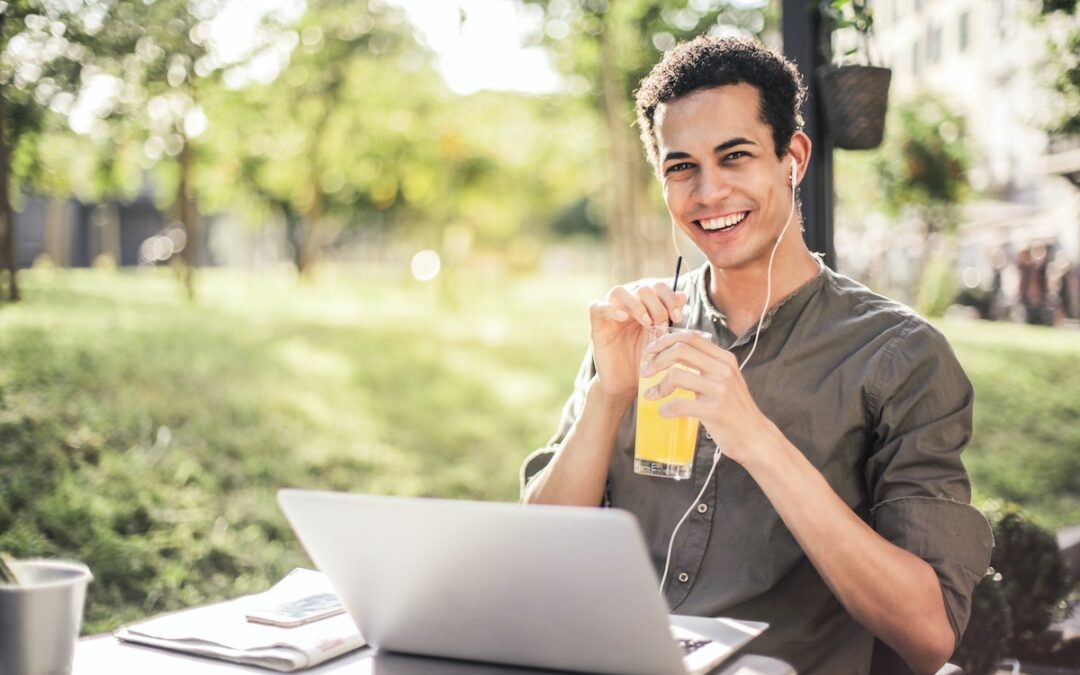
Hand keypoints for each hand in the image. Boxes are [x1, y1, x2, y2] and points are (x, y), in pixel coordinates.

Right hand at [588, 281, 686, 401]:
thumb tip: (682, 295)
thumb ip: (671, 317)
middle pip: (641, 288)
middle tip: (662, 326)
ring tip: (647, 323)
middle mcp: (626, 305)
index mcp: (644, 305)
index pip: (656, 286)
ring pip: (618, 291)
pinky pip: (597, 307)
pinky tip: (623, 318)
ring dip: (637, 305)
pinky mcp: (597, 326)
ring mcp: (610, 314)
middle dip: (657, 305)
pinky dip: (610, 309)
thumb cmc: (646, 362)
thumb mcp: (663, 339)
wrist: (627, 385)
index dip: (669, 297)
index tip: (678, 317)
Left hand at [640, 330, 778, 465]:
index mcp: (724, 358)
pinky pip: (679, 405)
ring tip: (652, 395)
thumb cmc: (734, 408)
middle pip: (680, 350)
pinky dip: (666, 409)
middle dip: (656, 360)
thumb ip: (705, 365)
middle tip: (645, 372)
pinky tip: (664, 413)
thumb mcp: (724, 379)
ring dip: (658, 386)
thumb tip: (672, 353)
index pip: (690, 337)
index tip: (650, 351)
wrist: (754, 436)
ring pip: (676, 375)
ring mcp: (720, 390)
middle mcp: (723, 370)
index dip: (665, 340)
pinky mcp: (715, 411)